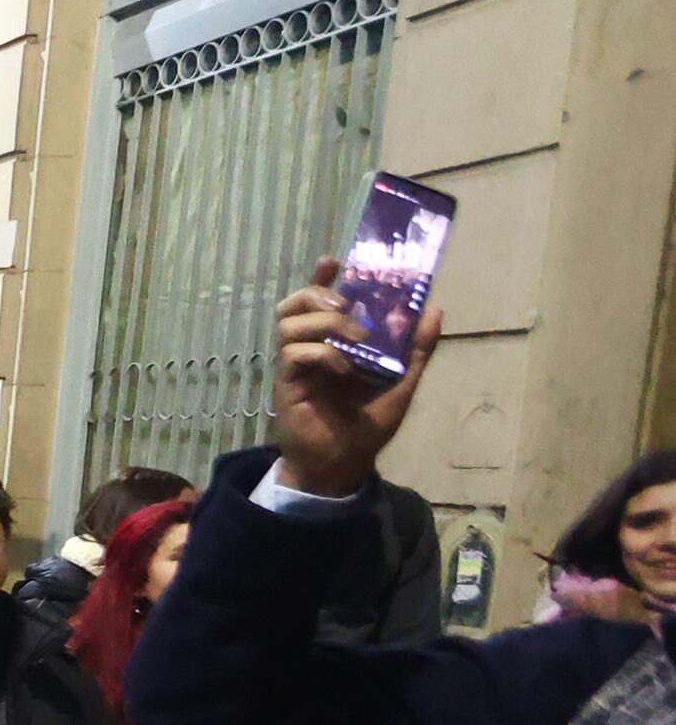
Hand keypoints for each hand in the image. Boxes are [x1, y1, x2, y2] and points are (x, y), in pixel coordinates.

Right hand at [271, 257, 440, 496]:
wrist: (343, 464)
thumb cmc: (367, 427)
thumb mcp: (402, 383)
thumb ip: (416, 349)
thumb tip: (435, 310)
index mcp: (333, 343)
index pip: (319, 301)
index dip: (321, 277)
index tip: (331, 260)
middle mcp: (311, 348)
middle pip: (294, 304)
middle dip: (317, 292)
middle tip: (347, 301)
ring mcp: (296, 366)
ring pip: (289, 324)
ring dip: (324, 320)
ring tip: (353, 334)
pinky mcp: (288, 384)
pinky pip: (295, 354)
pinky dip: (323, 353)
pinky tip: (344, 367)